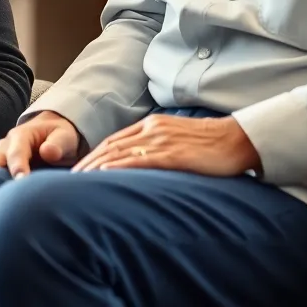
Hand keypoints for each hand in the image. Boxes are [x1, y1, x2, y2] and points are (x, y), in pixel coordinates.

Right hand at [0, 111, 82, 177]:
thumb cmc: (59, 136)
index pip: (15, 153)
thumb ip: (58, 144)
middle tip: (6, 199)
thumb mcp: (64, 136)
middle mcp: (4, 146)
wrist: (50, 134)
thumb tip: (48, 152)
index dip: (17, 168)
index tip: (21, 182)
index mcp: (21, 136)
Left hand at [72, 114, 260, 176]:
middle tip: (69, 179)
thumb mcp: (178, 140)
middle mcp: (152, 129)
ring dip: (96, 166)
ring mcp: (161, 140)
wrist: (236, 139)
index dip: (95, 154)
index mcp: (152, 125)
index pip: (115, 140)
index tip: (80, 169)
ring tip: (79, 181)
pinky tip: (105, 175)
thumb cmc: (210, 145)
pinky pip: (139, 160)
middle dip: (88, 162)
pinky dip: (118, 167)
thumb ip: (159, 148)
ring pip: (120, 152)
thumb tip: (142, 165)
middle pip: (111, 146)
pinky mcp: (172, 154)